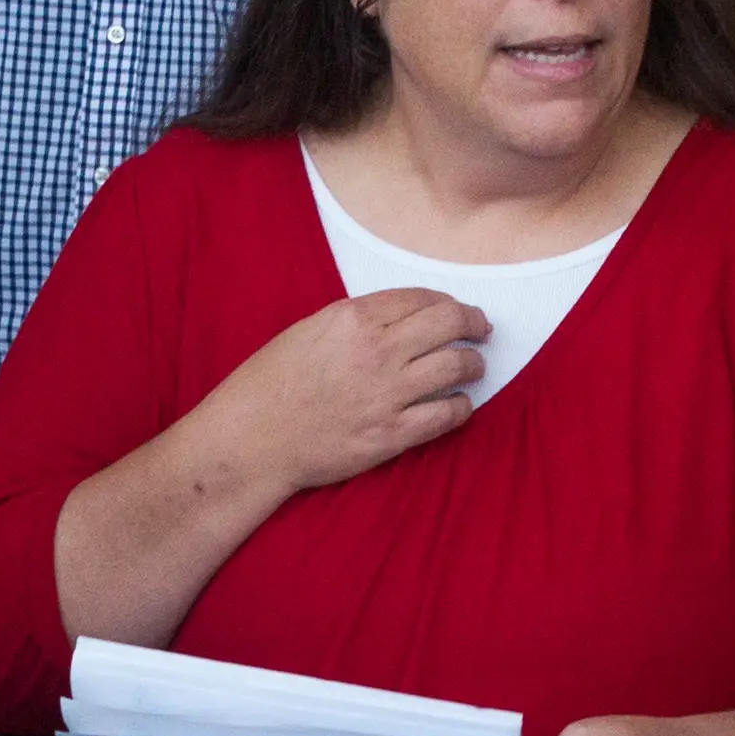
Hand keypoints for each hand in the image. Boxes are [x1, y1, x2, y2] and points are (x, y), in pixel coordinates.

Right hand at [223, 288, 488, 492]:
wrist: (253, 438)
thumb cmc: (272, 382)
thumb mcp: (310, 331)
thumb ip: (356, 322)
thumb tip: (401, 321)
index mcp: (352, 318)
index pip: (421, 298)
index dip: (448, 301)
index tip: (457, 310)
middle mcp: (377, 350)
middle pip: (449, 323)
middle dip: (474, 323)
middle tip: (481, 330)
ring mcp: (388, 394)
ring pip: (458, 366)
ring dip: (474, 364)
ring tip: (473, 367)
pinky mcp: (392, 434)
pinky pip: (448, 415)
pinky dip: (462, 406)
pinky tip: (458, 404)